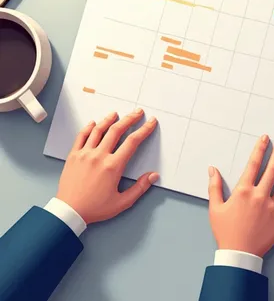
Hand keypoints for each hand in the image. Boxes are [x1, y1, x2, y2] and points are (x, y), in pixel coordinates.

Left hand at [56, 108, 158, 223]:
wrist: (69, 211)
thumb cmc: (95, 208)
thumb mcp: (122, 202)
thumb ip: (139, 188)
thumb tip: (154, 176)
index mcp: (113, 166)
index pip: (132, 142)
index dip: (144, 130)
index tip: (150, 122)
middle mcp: (99, 156)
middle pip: (117, 130)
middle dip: (129, 119)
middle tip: (137, 112)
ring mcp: (85, 154)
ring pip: (98, 130)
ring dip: (109, 119)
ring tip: (116, 114)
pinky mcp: (73, 155)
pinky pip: (81, 136)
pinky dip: (88, 127)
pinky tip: (94, 123)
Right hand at [208, 134, 273, 257]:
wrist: (238, 254)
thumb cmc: (225, 231)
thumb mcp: (215, 208)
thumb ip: (214, 186)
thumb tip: (212, 169)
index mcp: (244, 191)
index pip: (254, 164)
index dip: (260, 149)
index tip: (265, 139)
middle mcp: (260, 196)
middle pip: (272, 170)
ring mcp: (272, 208)